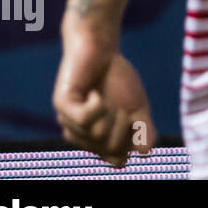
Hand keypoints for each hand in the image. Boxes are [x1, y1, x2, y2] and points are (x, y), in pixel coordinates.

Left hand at [53, 31, 154, 167]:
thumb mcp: (138, 107)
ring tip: (107, 99)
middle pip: (111, 148)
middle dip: (125, 126)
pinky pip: (85, 119)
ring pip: (98, 134)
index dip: (132, 144)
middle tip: (123, 107)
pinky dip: (97, 105)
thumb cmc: (117, 78)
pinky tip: (94, 93)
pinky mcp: (62, 105)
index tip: (136, 122)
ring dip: (112, 114)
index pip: (117, 160)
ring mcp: (69, 122)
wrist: (99, 47)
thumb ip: (144, 130)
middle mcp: (82, 136)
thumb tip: (145, 152)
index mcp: (100, 140)